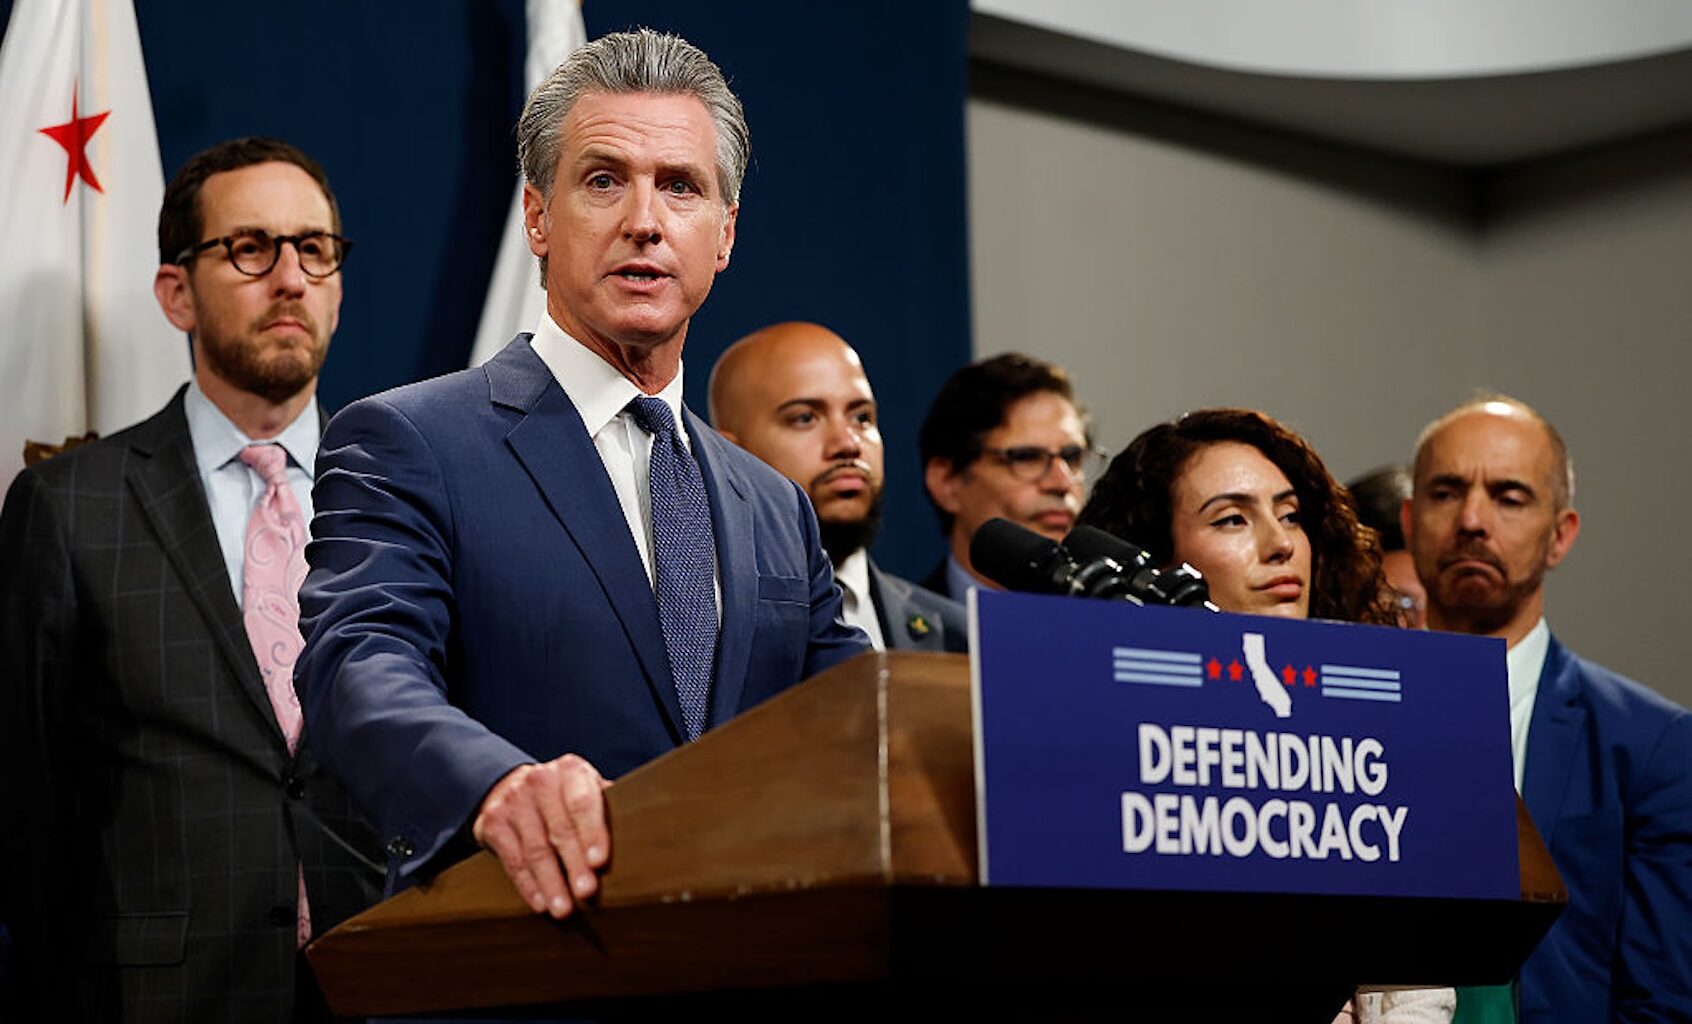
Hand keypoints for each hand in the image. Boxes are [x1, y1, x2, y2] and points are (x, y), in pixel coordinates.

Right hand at [472, 753, 610, 917]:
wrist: (511, 787)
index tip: (600, 861)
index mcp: (571, 771)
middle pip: (559, 829)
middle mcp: (540, 780)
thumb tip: (642, 835)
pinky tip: (540, 903)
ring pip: (534, 850)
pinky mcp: (493, 822)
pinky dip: (528, 885)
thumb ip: (608, 808)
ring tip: (564, 909)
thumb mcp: (585, 790)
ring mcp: (514, 801)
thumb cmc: (563, 798)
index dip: (592, 833)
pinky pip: (513, 860)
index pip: (583, 803)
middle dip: (574, 864)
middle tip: (586, 892)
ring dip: (550, 883)